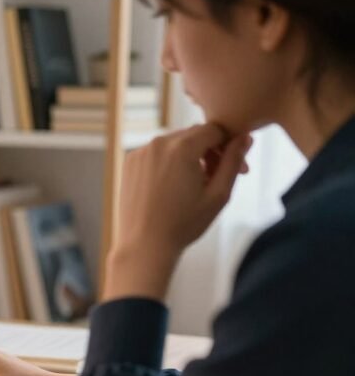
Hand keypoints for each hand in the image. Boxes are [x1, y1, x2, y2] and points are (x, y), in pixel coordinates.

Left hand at [105, 123, 252, 300]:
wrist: (145, 245)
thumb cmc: (184, 223)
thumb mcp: (219, 193)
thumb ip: (233, 161)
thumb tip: (245, 138)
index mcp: (181, 147)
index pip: (215, 129)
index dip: (229, 145)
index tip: (237, 167)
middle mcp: (158, 143)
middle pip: (194, 135)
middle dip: (211, 151)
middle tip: (218, 179)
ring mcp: (140, 152)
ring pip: (175, 143)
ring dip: (189, 157)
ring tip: (195, 185)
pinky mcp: (129, 163)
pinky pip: (156, 153)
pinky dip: (169, 163)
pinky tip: (173, 187)